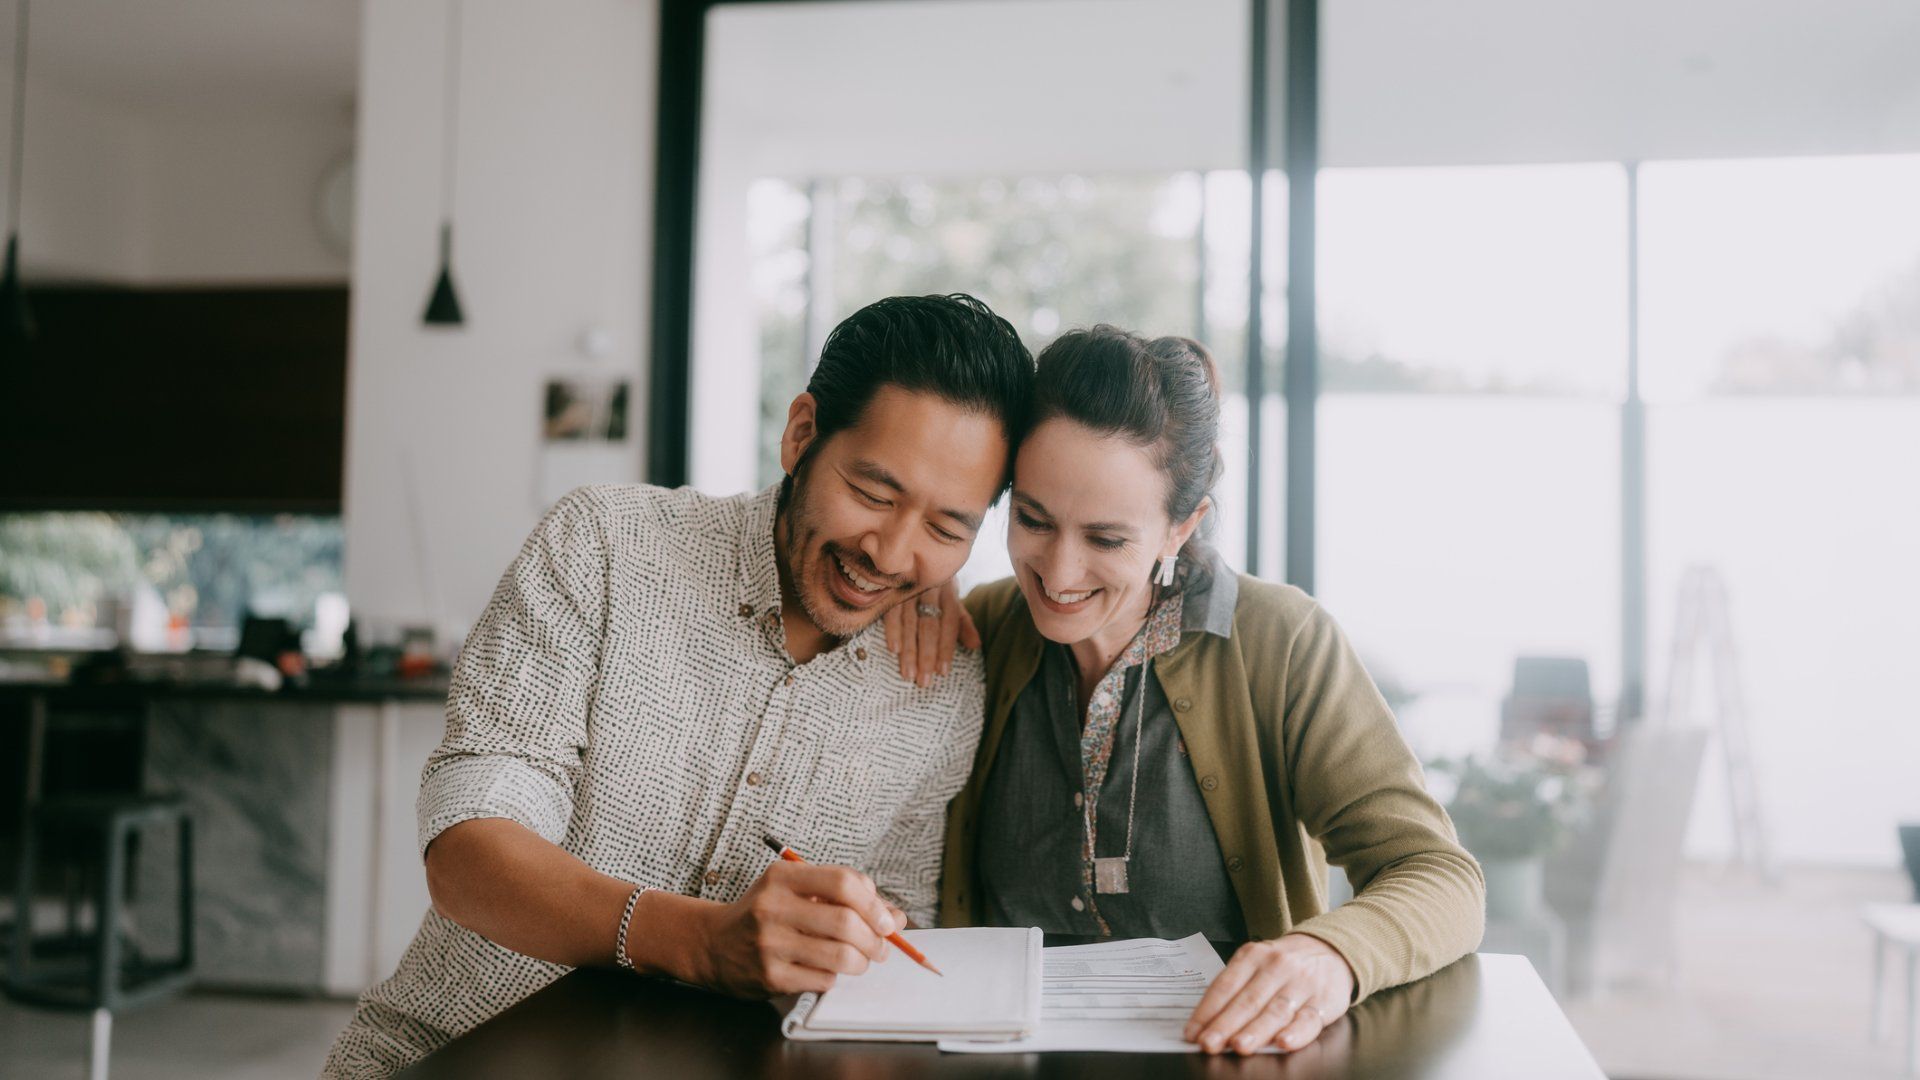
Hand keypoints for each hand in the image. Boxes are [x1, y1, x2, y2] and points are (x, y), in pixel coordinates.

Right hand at [695, 860, 905, 997]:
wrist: (712, 944)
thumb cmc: (765, 914)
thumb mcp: (797, 891)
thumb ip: (845, 898)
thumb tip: (895, 918)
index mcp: (783, 877)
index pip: (843, 882)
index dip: (874, 903)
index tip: (886, 920)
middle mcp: (773, 906)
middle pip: (846, 922)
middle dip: (875, 939)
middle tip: (880, 947)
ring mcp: (769, 943)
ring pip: (840, 955)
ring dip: (861, 962)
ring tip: (860, 961)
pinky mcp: (769, 976)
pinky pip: (823, 979)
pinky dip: (835, 977)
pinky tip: (827, 970)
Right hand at [882, 579, 977, 686]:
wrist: (917, 553)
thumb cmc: (937, 586)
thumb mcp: (953, 601)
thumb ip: (963, 623)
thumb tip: (975, 646)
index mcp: (949, 593)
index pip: (949, 623)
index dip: (946, 648)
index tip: (942, 672)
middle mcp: (930, 590)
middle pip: (929, 626)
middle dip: (927, 655)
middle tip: (923, 681)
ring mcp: (909, 588)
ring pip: (910, 622)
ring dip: (909, 650)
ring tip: (908, 674)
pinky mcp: (891, 588)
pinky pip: (891, 611)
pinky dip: (892, 630)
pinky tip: (894, 649)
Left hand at [1184, 933, 1354, 1054]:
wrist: (1329, 950)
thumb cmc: (1282, 964)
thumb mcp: (1255, 963)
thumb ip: (1234, 989)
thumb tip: (1206, 1023)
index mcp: (1253, 956)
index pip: (1225, 986)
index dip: (1207, 1011)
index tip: (1193, 1033)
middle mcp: (1277, 967)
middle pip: (1247, 1000)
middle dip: (1225, 1025)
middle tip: (1208, 1044)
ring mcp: (1301, 984)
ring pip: (1275, 1011)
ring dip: (1255, 1031)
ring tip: (1238, 1046)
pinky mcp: (1324, 1001)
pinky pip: (1308, 1019)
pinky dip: (1296, 1033)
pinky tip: (1283, 1042)